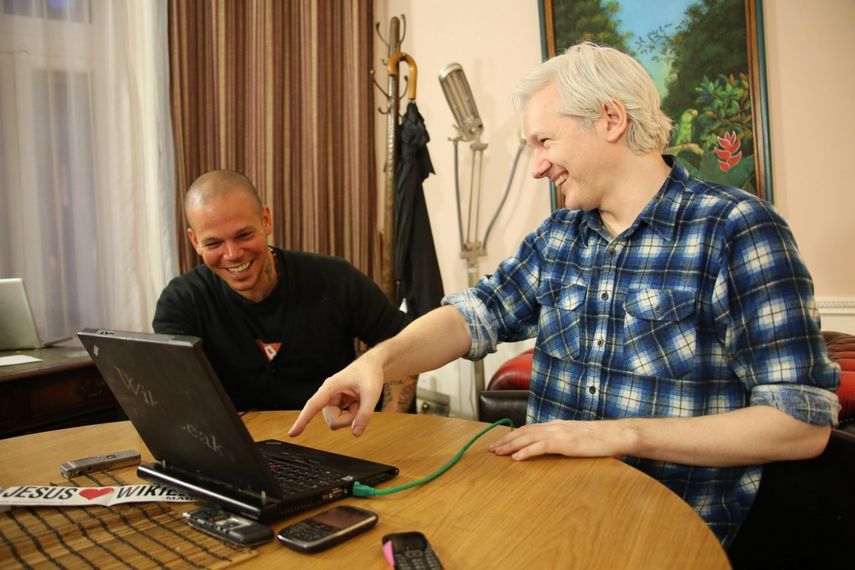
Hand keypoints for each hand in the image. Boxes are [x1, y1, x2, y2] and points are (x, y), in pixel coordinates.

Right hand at [288, 355, 384, 437]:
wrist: (372, 366)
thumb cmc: (369, 374)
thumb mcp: (372, 394)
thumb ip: (365, 414)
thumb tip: (356, 433)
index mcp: (330, 387)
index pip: (313, 405)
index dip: (303, 420)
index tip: (292, 433)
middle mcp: (327, 394)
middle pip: (333, 421)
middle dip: (349, 418)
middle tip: (360, 403)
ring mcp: (331, 401)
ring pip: (336, 422)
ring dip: (350, 416)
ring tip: (358, 400)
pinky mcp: (336, 405)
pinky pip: (341, 420)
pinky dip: (351, 415)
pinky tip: (356, 402)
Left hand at [488, 419, 628, 460]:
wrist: (617, 434)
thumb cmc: (600, 439)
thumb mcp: (577, 437)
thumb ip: (563, 439)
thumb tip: (552, 446)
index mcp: (556, 425)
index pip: (529, 428)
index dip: (513, 435)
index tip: (500, 442)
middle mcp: (555, 426)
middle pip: (524, 431)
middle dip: (506, 440)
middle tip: (491, 449)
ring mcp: (560, 433)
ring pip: (528, 437)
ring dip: (511, 445)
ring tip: (497, 453)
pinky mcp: (566, 443)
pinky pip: (541, 447)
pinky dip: (527, 451)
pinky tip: (517, 458)